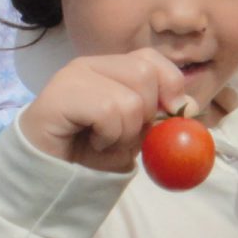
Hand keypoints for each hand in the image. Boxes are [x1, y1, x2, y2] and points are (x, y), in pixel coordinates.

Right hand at [18, 49, 190, 173]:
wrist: (48, 179)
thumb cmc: (89, 156)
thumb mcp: (134, 136)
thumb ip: (159, 119)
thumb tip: (189, 106)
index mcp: (109, 68)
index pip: (151, 58)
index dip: (169, 85)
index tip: (169, 116)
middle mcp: (90, 65)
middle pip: (146, 74)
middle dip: (147, 114)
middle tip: (123, 136)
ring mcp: (73, 76)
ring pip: (131, 97)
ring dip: (126, 132)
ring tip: (104, 142)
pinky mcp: (59, 95)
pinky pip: (109, 111)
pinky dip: (109, 136)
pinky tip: (92, 144)